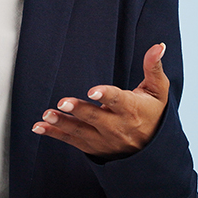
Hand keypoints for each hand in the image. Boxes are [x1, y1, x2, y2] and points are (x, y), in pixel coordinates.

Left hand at [32, 43, 169, 158]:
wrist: (153, 152)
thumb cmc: (154, 114)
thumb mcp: (158, 91)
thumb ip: (154, 67)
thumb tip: (158, 46)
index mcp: (132, 109)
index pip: (119, 101)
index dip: (106, 95)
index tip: (93, 91)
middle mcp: (117, 127)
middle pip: (96, 118)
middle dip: (79, 110)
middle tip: (63, 102)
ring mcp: (104, 139)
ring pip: (81, 132)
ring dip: (62, 124)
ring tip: (47, 116)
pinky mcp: (93, 147)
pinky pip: (72, 141)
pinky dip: (54, 135)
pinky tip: (39, 127)